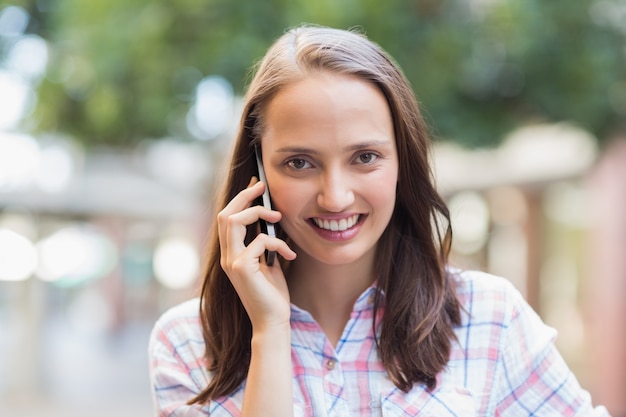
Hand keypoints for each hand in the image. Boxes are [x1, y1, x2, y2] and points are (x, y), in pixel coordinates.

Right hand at [217, 177, 296, 331]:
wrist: (273, 321)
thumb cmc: (273, 293)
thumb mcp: (268, 261)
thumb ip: (264, 242)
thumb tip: (271, 217)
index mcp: (231, 254)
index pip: (227, 218)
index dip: (240, 198)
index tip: (256, 185)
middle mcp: (226, 256)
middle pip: (225, 214)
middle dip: (244, 196)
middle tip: (263, 187)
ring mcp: (232, 262)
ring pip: (233, 221)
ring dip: (258, 213)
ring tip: (278, 218)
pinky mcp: (242, 268)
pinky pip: (259, 241)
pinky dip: (278, 243)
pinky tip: (290, 255)